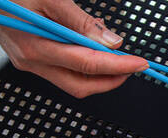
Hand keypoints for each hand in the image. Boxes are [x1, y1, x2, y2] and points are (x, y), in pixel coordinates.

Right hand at [0, 0, 147, 97]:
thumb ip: (83, 22)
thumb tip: (111, 42)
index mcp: (35, 46)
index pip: (88, 65)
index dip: (118, 66)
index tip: (139, 63)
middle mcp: (31, 61)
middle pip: (81, 86)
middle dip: (111, 80)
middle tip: (130, 66)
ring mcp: (28, 64)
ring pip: (72, 82)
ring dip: (98, 74)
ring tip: (112, 54)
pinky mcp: (29, 60)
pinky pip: (62, 72)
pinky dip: (82, 66)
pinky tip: (90, 49)